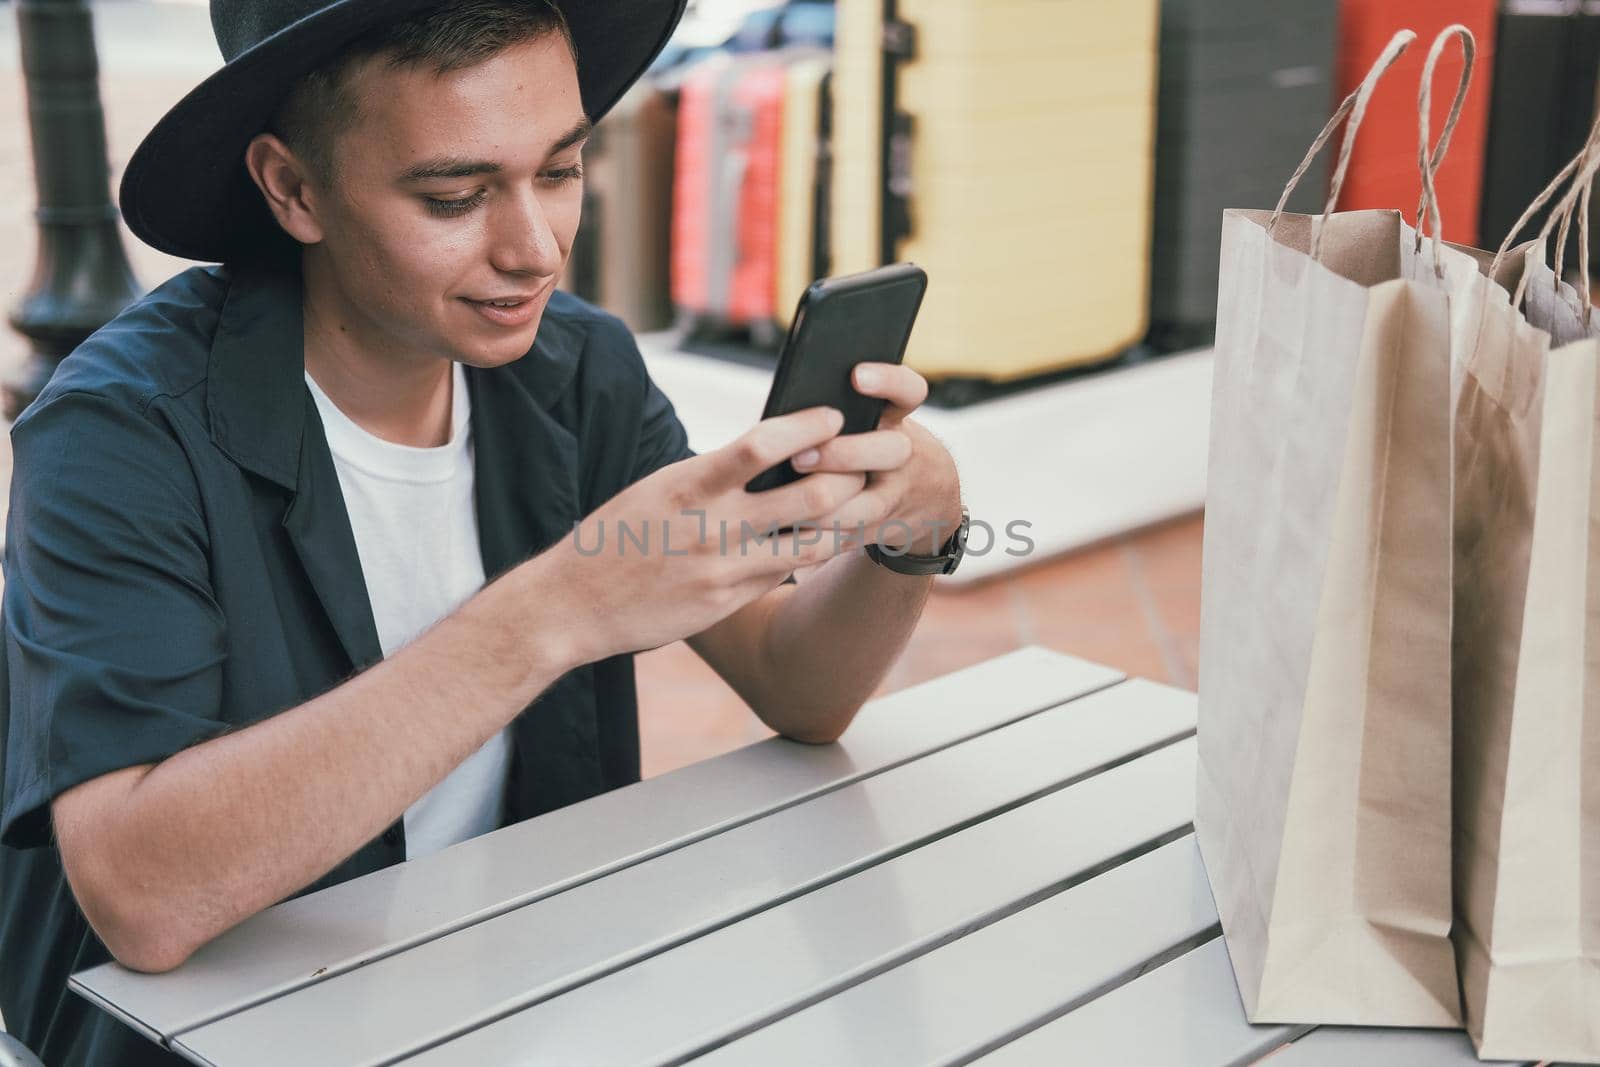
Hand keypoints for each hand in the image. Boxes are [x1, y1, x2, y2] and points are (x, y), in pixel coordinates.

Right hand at [540, 406, 883, 661]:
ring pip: (815, 541)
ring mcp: (724, 569)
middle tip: (865, 461)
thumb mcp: (659, 489)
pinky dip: (812, 551)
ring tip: (861, 500)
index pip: (763, 444)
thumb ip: (714, 475)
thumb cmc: (617, 535)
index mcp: (688, 484)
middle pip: (811, 493)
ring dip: (846, 518)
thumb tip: (774, 452)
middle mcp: (712, 526)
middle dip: (849, 474)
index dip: (809, 426)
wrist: (572, 604)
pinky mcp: (727, 601)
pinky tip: (826, 538)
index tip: (834, 414)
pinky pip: (787, 572)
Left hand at [789, 362, 961, 555]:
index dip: (887, 381)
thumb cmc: (878, 443)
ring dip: (825, 507)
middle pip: (890, 451)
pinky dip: (816, 537)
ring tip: (786, 502)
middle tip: (801, 456)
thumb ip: (844, 410)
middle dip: (843, 455)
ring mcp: (896, 497)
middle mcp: (904, 457)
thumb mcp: (877, 420)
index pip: (908, 390)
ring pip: (866, 507)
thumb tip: (788, 406)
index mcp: (898, 419)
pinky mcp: (879, 530)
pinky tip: (786, 532)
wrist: (929, 497)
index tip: (856, 375)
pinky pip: (848, 538)